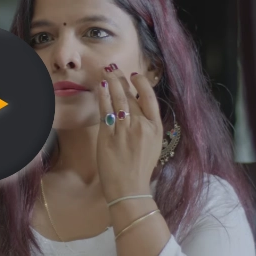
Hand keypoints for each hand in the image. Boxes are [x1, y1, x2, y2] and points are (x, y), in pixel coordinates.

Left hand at [96, 64, 162, 202]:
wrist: (129, 189)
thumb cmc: (139, 169)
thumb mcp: (152, 146)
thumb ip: (146, 126)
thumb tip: (138, 109)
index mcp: (155, 129)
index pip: (150, 99)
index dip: (142, 85)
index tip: (135, 75)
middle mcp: (141, 127)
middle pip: (130, 97)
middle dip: (120, 79)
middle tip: (113, 67)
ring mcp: (124, 130)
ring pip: (117, 100)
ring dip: (111, 83)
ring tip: (105, 71)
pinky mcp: (108, 136)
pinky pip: (105, 111)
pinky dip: (102, 97)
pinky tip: (99, 87)